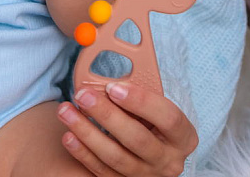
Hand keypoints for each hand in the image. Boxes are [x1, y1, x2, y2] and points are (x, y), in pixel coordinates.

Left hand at [57, 82, 197, 176]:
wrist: (152, 151)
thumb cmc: (152, 120)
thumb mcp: (155, 107)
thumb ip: (138, 95)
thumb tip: (107, 82)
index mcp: (183, 136)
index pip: (168, 118)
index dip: (141, 101)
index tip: (112, 86)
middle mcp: (168, 161)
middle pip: (138, 139)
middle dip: (107, 115)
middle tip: (82, 95)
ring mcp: (147, 176)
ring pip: (116, 157)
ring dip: (87, 133)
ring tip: (66, 111)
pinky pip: (102, 171)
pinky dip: (83, 153)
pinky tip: (68, 136)